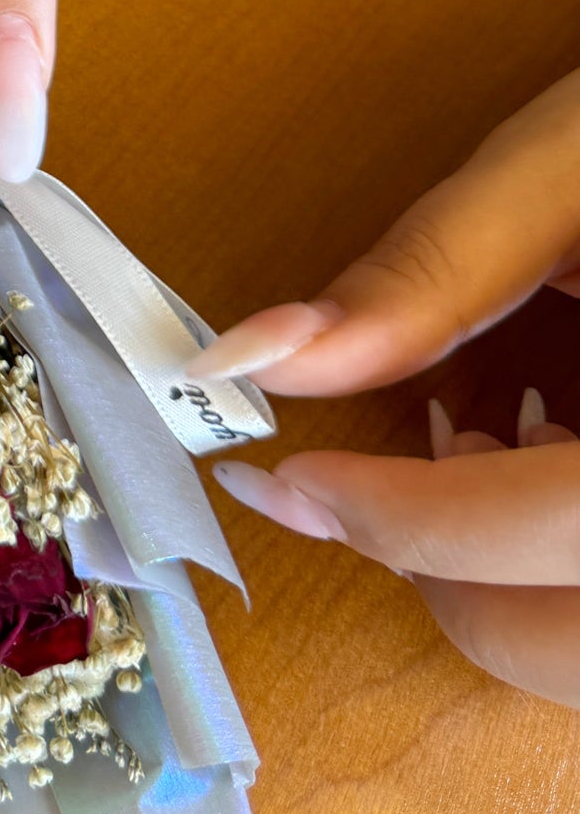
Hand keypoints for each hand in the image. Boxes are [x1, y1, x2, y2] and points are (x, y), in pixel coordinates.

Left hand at [183, 67, 579, 705]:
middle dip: (441, 574)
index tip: (277, 475)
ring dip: (501, 590)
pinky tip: (542, 461)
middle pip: (570, 640)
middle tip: (357, 484)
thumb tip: (265, 356)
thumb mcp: (562, 174)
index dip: (394, 517)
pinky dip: (553, 577)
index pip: (553, 526)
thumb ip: (427, 274)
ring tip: (477, 453)